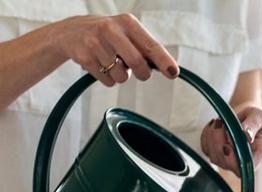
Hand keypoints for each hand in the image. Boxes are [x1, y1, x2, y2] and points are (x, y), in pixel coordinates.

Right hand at [54, 14, 177, 86]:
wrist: (71, 32)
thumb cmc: (109, 35)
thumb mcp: (127, 33)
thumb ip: (146, 48)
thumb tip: (169, 68)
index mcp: (127, 22)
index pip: (150, 45)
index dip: (164, 60)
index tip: (173, 72)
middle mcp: (110, 29)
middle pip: (137, 62)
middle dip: (143, 74)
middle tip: (142, 74)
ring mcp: (95, 43)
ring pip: (121, 76)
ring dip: (122, 76)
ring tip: (114, 63)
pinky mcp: (83, 57)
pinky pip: (107, 81)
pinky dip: (109, 79)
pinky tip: (102, 66)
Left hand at [200, 105, 261, 173]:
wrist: (246, 115)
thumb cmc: (255, 117)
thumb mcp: (259, 116)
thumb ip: (253, 125)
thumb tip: (246, 135)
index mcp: (260, 153)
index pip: (248, 166)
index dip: (236, 159)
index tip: (229, 142)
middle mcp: (245, 160)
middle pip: (228, 163)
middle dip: (220, 142)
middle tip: (222, 123)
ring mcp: (230, 160)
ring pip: (215, 157)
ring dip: (212, 137)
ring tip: (219, 121)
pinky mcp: (217, 154)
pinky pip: (206, 149)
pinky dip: (206, 136)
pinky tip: (214, 126)